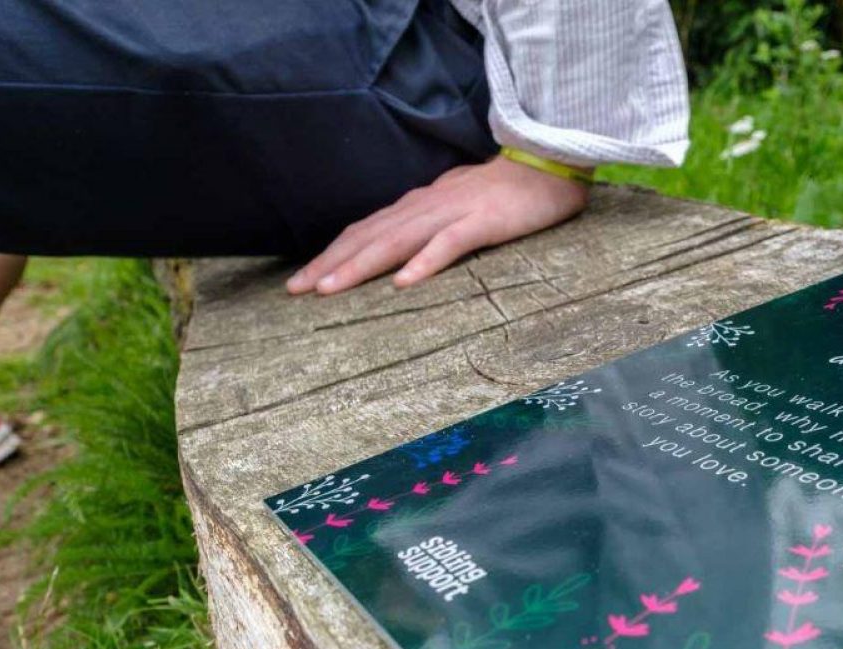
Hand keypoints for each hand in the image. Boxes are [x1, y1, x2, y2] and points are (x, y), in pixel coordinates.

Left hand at [286, 155, 589, 295]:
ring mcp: (452, 212)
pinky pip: (448, 244)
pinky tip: (402, 284)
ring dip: (360, 265)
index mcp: (417, 206)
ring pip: (396, 241)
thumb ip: (426, 226)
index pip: (365, 231)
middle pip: (369, 237)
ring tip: (329, 290)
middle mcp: (425, 206)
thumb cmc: (504, 193)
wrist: (548, 164)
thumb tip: (399, 252)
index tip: (301, 282)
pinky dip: (424, 263)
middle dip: (330, 264)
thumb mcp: (454, 207)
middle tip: (295, 291)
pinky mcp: (482, 221)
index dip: (331, 255)